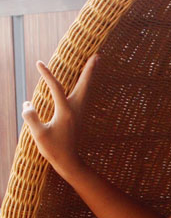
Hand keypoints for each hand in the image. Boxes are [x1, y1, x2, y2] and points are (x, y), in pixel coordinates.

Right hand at [22, 55, 97, 172]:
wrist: (69, 162)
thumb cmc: (53, 149)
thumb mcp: (38, 135)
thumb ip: (31, 117)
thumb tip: (27, 103)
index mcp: (66, 112)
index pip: (56, 88)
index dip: (47, 75)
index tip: (38, 63)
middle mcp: (76, 110)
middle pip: (85, 86)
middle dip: (90, 70)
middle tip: (97, 56)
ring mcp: (80, 113)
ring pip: (86, 90)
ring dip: (90, 76)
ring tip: (95, 63)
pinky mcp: (80, 117)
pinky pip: (84, 96)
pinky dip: (85, 85)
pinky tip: (84, 83)